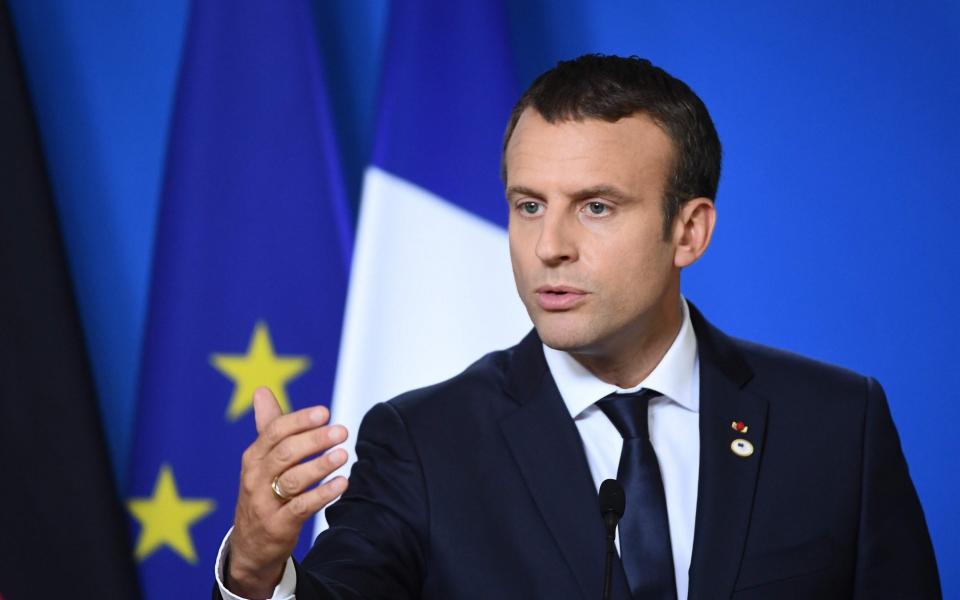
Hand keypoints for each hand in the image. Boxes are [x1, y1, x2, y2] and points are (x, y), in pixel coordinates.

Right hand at [225, 387, 348, 597]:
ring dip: (320, 465)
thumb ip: (268, 426)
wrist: (250, 545)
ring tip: (343, 454)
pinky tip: (342, 483)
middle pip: (285, 453)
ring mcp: (264, 503)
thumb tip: (261, 390)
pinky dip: (322, 494)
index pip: (275, 432)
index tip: (325, 412)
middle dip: (314, 440)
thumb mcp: (261, 460)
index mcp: (253, 457)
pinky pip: (301, 507)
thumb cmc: (262, 492)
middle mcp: (255, 478)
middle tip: (341, 431)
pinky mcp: (278, 525)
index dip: (300, 420)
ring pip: (293, 480)